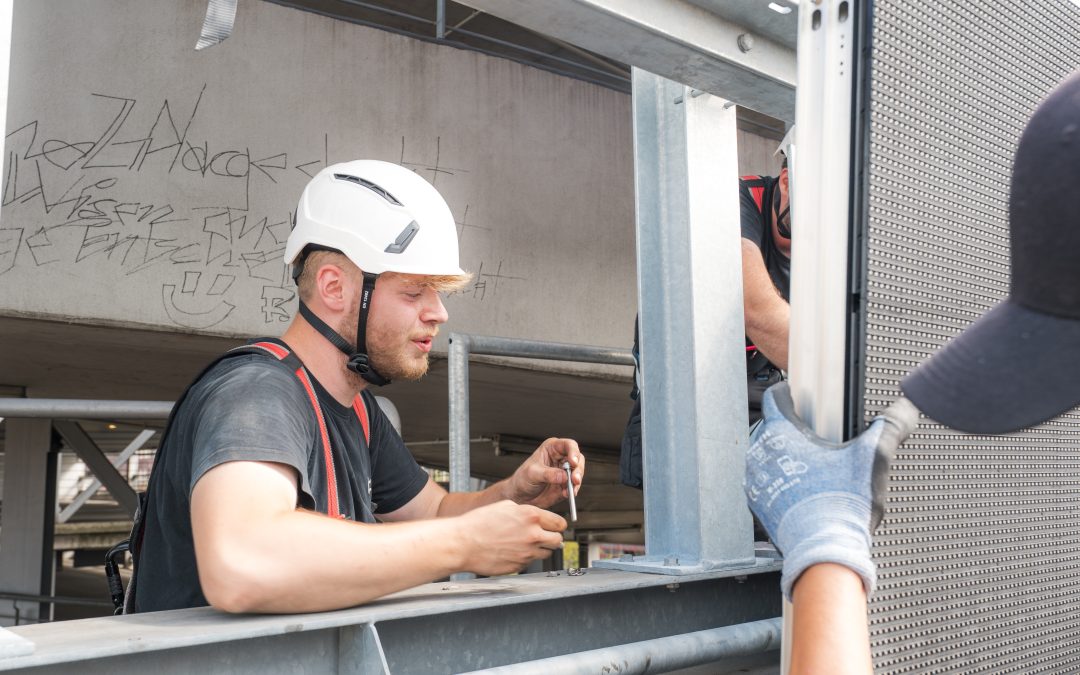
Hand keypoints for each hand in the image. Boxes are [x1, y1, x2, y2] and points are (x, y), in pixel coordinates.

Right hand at [458, 500, 566, 575]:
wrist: (463, 543)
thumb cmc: (479, 524)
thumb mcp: (505, 506)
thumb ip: (526, 511)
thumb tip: (536, 517)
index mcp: (531, 517)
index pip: (560, 523)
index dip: (557, 524)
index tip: (555, 526)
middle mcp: (533, 535)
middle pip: (558, 540)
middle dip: (553, 537)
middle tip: (545, 535)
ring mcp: (527, 553)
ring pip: (547, 553)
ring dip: (541, 548)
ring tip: (526, 543)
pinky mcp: (519, 566)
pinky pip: (530, 561)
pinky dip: (526, 557)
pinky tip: (514, 550)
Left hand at [503, 438, 584, 508]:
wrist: (521, 496)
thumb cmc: (523, 479)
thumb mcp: (532, 473)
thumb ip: (548, 474)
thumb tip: (563, 476)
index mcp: (552, 448)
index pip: (568, 445)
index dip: (573, 452)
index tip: (573, 462)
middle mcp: (561, 458)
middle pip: (578, 459)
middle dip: (578, 469)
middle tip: (574, 479)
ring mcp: (565, 472)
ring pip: (579, 472)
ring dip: (577, 481)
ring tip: (571, 489)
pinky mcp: (566, 484)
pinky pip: (575, 486)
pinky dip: (573, 490)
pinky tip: (567, 494)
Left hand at [744, 382, 917, 599]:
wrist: (824, 554)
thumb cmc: (841, 507)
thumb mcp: (873, 458)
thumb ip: (891, 426)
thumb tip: (906, 409)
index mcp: (781, 433)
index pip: (776, 397)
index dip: (791, 392)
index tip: (802, 397)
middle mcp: (761, 454)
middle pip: (776, 428)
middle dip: (798, 431)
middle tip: (823, 442)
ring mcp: (757, 480)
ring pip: (772, 456)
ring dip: (791, 459)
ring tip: (819, 471)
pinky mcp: (759, 503)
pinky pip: (771, 482)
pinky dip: (786, 484)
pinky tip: (810, 493)